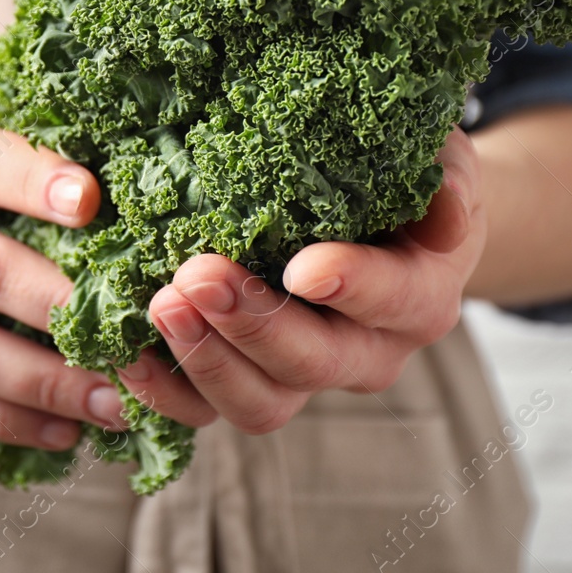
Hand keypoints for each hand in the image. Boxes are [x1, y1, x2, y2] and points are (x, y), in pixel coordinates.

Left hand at [120, 128, 483, 434]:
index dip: (350, 287)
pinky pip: (207, 411)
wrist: (383, 225)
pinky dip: (165, 392)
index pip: (393, 300)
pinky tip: (127, 355)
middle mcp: (368, 351)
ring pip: (263, 402)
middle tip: (199, 274)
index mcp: (419, 297)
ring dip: (205, 360)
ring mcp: (307, 377)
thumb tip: (444, 211)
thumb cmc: (402, 178)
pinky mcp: (253, 383)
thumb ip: (441, 179)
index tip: (301, 267)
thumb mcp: (435, 161)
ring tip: (159, 303)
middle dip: (253, 324)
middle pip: (314, 363)